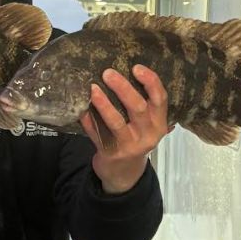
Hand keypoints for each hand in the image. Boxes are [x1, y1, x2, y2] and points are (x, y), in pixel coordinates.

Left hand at [80, 65, 172, 194]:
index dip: (150, 82)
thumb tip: (125, 70)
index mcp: (159, 122)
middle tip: (108, 73)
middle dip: (123, 89)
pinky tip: (80, 108)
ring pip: (117, 122)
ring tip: (93, 89)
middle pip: (138, 108)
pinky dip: (88, 120)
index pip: (160, 99)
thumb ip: (143, 103)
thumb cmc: (134, 137)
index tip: (136, 67)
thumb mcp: (146, 124)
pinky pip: (96, 133)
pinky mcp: (110, 152)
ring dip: (104, 104)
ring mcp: (129, 145)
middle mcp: (148, 134)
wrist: (124, 172)